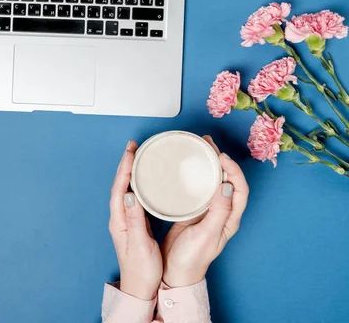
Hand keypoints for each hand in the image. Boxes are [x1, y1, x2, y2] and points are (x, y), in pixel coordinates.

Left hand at [109, 140, 162, 299]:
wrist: (140, 287)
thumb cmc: (141, 269)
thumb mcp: (140, 245)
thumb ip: (135, 220)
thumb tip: (129, 195)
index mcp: (119, 222)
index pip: (119, 189)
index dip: (124, 169)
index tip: (131, 152)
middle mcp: (120, 218)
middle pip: (120, 184)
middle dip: (126, 164)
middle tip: (134, 146)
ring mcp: (126, 220)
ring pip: (126, 188)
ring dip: (131, 171)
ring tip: (138, 155)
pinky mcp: (134, 223)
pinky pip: (134, 196)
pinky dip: (138, 183)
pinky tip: (145, 179)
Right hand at [161, 135, 249, 287]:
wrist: (175, 272)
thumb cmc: (192, 258)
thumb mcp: (206, 234)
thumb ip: (219, 211)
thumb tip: (228, 186)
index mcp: (229, 219)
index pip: (240, 189)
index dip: (234, 170)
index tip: (220, 156)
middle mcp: (222, 212)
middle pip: (228, 181)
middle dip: (221, 160)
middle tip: (208, 143)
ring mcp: (207, 211)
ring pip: (214, 182)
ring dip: (209, 164)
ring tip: (200, 148)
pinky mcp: (193, 211)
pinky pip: (199, 188)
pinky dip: (196, 174)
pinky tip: (187, 167)